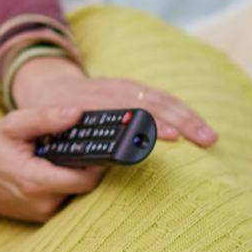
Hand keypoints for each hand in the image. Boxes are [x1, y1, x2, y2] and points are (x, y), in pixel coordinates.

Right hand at [0, 105, 107, 223]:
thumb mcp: (10, 126)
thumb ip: (44, 118)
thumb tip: (78, 113)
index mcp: (37, 181)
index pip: (87, 178)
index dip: (99, 161)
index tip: (102, 142)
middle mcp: (45, 202)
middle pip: (85, 184)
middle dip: (87, 163)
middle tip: (79, 143)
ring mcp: (46, 212)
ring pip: (78, 190)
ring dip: (75, 171)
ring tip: (58, 154)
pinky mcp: (46, 215)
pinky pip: (67, 196)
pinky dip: (64, 180)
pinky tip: (51, 167)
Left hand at [9, 56, 215, 147]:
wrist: (47, 87)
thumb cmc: (46, 121)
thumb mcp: (43, 130)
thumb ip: (63, 145)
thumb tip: (92, 166)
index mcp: (79, 103)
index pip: (117, 111)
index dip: (144, 122)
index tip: (167, 136)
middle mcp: (101, 91)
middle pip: (144, 102)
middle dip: (174, 120)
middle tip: (199, 141)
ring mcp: (116, 86)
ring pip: (155, 97)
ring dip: (184, 116)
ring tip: (208, 137)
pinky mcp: (126, 86)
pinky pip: (157, 95)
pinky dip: (178, 109)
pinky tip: (197, 125)